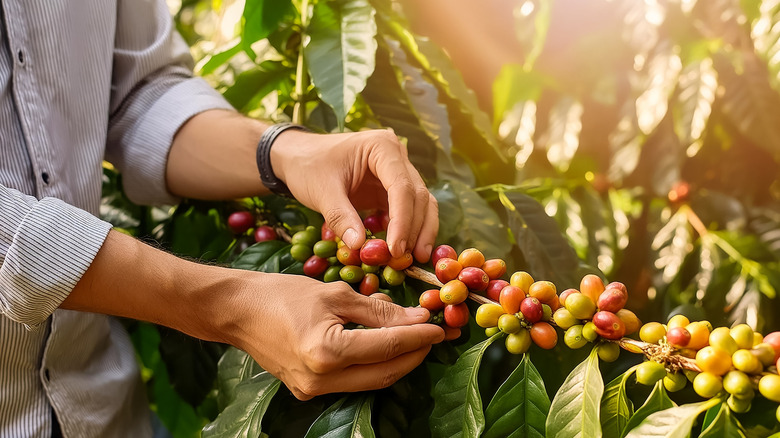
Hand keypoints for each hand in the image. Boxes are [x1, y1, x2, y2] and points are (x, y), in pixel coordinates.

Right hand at [225, 272, 445, 399]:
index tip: (440, 326)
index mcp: (327, 351)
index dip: (418, 337)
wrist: (238, 311)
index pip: (387, 347)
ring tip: (414, 339)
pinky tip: (382, 345)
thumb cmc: (282, 294)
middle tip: (433, 335)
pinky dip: (372, 365)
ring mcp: (313, 390)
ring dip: (396, 362)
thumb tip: (416, 317)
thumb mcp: (334, 294)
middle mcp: (322, 380)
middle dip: (414, 355)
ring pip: (371, 381)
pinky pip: (352, 381)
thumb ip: (378, 309)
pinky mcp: (308, 391)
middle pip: (385, 373)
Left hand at [271, 129, 437, 261]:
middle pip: (418, 196)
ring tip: (414, 258)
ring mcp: (397, 171)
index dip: (403, 220)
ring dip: (419, 231)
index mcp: (382, 147)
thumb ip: (340, 217)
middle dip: (415, 229)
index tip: (396, 249)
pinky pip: (408, 209)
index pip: (402, 187)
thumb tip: (359, 247)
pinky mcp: (391, 188)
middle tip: (405, 259)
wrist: (298, 157)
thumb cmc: (308, 166)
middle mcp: (397, 155)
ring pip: (421, 203)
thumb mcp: (321, 191)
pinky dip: (408, 229)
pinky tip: (403, 249)